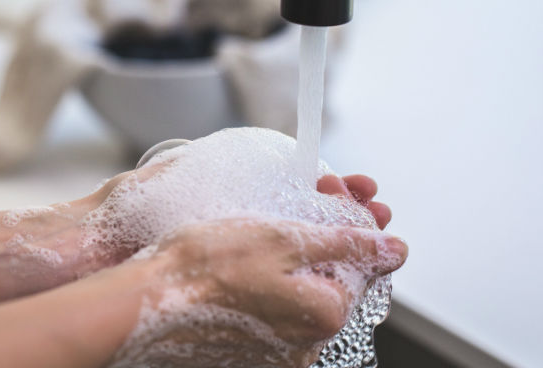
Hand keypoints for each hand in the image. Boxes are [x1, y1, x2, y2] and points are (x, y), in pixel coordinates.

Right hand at [110, 218, 406, 367]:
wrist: (146, 301)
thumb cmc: (208, 266)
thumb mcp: (287, 238)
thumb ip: (348, 243)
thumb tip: (395, 248)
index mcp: (324, 316)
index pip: (360, 265)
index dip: (348, 220)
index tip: (333, 190)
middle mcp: (306, 344)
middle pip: (333, 279)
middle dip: (326, 233)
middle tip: (313, 193)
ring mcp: (275, 353)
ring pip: (302, 292)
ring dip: (298, 255)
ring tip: (273, 221)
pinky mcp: (248, 352)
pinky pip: (275, 310)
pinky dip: (271, 280)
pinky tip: (249, 256)